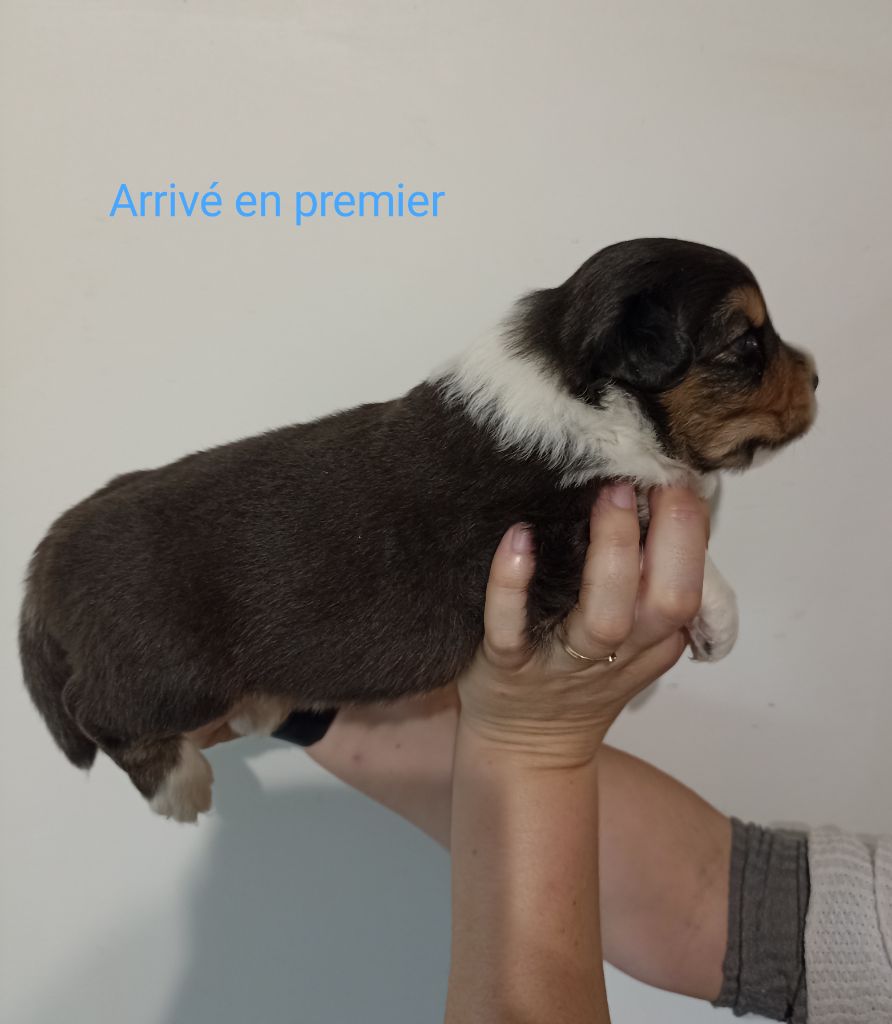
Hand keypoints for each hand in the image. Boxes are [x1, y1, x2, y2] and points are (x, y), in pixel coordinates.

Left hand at [456, 484, 708, 766]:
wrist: (525, 746)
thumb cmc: (580, 676)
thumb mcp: (635, 638)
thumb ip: (653, 581)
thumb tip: (665, 501)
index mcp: (653, 638)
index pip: (691, 584)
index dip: (690, 529)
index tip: (674, 477)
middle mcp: (617, 650)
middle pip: (666, 602)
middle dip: (667, 537)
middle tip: (642, 480)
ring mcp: (562, 661)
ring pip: (602, 617)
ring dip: (609, 552)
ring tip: (604, 494)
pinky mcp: (507, 666)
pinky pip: (510, 628)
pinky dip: (512, 584)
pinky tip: (517, 538)